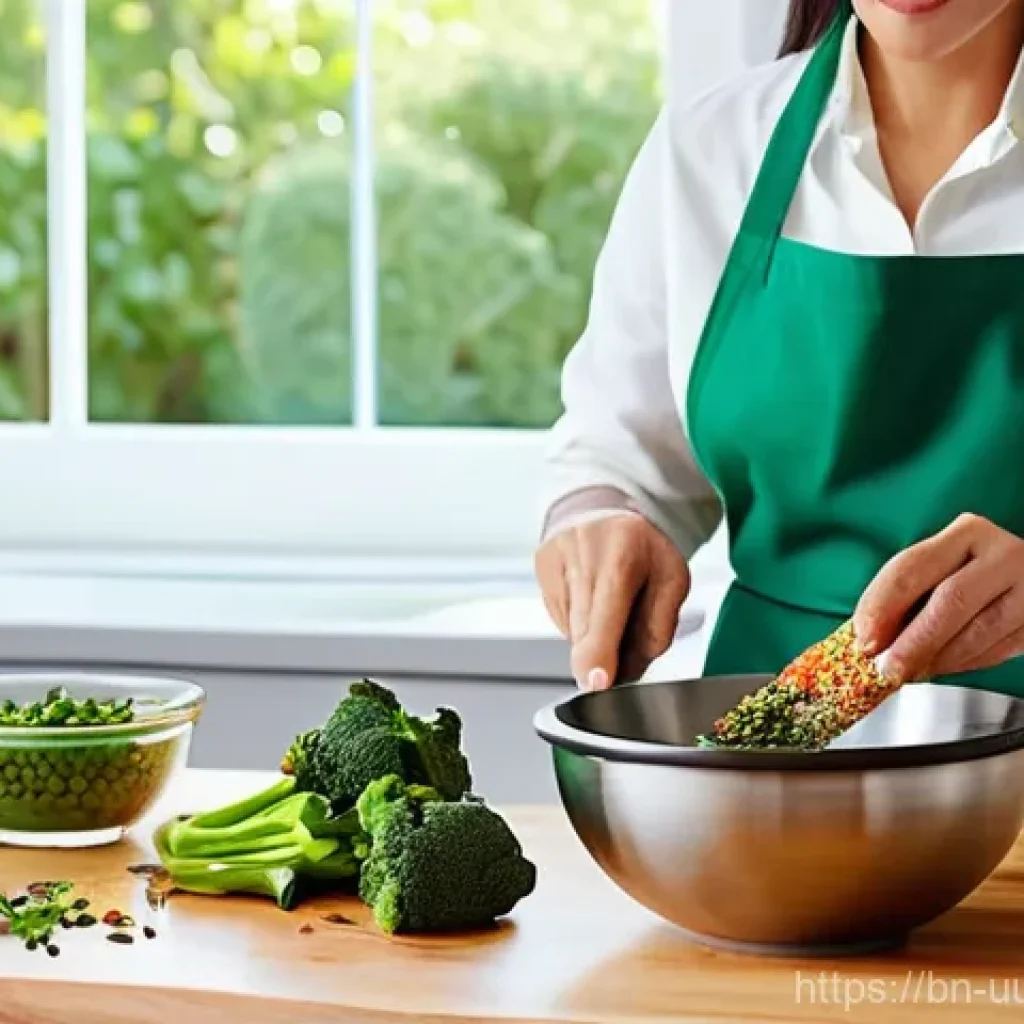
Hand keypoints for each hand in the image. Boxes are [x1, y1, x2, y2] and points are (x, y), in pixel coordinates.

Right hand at [534, 513, 689, 690]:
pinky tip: (590, 599)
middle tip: (625, 639)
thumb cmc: (640, 544)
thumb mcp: (672, 579)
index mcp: (620, 558)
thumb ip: (657, 628)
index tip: (596, 682)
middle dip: (603, 656)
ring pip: (573, 632)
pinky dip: (580, 623)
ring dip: (594, 636)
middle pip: (585, 633)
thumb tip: (628, 672)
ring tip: (610, 604)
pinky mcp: (540, 575)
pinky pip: (562, 622)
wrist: (600, 506)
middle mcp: (580, 560)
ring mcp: (554, 568)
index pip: (604, 616)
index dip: (598, 655)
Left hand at [853, 514, 1023, 683]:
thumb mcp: (940, 566)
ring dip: (936, 660)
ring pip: (978, 632)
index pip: (914, 567)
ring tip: (909, 673)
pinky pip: (996, 651)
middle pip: (951, 601)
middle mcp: (1002, 556)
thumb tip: (868, 636)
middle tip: (887, 668)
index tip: (865, 639)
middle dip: (913, 641)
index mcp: (967, 533)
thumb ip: (906, 593)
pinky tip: (939, 667)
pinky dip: (961, 664)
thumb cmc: (971, 571)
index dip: (883, 605)